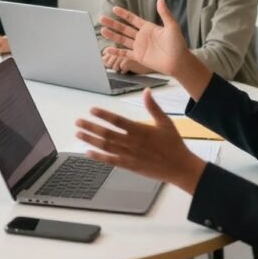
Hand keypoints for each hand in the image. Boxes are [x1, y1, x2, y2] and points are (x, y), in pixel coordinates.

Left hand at [75, 88, 205, 193]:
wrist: (180, 167)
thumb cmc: (173, 144)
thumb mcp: (165, 122)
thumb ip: (153, 107)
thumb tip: (147, 91)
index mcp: (140, 130)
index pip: (118, 120)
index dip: (104, 115)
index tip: (92, 110)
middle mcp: (132, 142)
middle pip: (107, 133)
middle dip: (91, 127)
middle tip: (78, 121)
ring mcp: (130, 155)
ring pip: (106, 147)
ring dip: (91, 140)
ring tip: (79, 133)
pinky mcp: (129, 166)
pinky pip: (111, 161)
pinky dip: (98, 157)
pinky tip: (88, 152)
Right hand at [99, 0, 187, 75]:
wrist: (178, 62)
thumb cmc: (178, 44)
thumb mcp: (172, 26)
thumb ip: (165, 13)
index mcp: (148, 28)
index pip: (132, 19)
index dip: (123, 14)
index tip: (114, 8)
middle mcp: (142, 36)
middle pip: (124, 28)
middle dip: (112, 23)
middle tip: (101, 18)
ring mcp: (139, 47)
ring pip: (122, 39)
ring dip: (112, 35)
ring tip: (101, 30)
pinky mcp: (139, 57)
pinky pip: (125, 53)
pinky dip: (116, 52)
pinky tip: (107, 49)